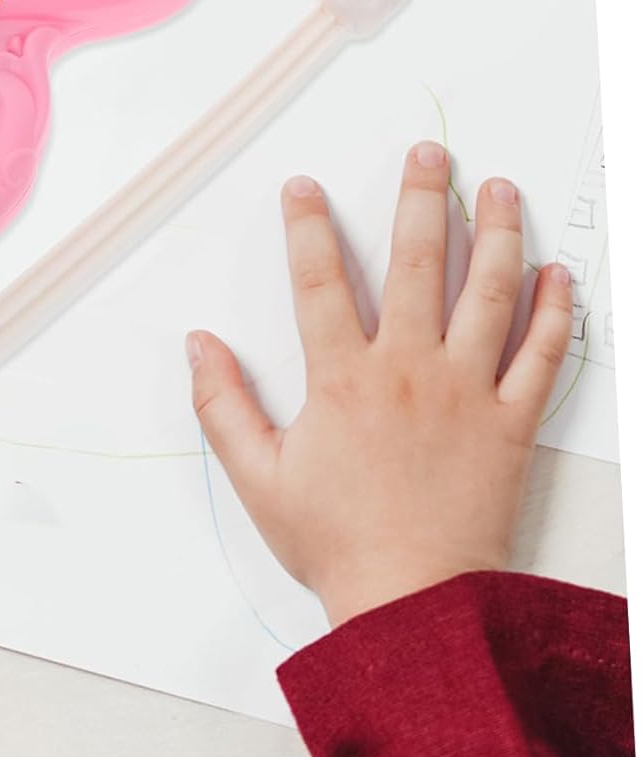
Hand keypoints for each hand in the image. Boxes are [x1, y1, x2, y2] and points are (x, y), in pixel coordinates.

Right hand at [188, 141, 572, 627]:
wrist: (414, 603)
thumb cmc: (336, 543)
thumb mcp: (256, 477)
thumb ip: (221, 405)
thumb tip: (198, 344)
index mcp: (343, 379)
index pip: (318, 281)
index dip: (307, 226)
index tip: (304, 187)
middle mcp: (408, 371)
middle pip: (416, 264)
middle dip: (422, 200)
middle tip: (429, 154)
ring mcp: (467, 392)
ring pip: (488, 295)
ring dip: (497, 235)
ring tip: (501, 190)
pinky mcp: (512, 424)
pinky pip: (542, 357)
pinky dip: (555, 313)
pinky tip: (559, 275)